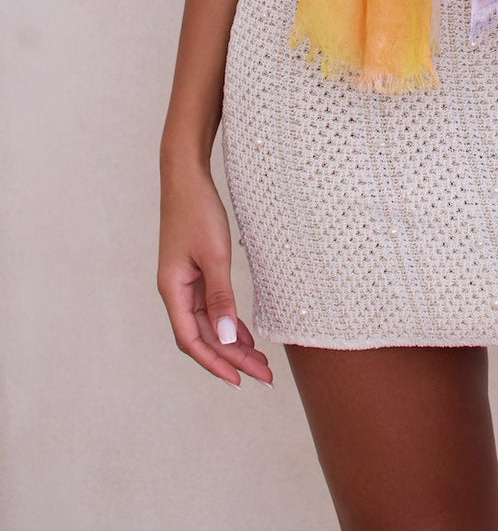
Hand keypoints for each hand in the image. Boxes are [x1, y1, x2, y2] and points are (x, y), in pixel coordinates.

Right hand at [158, 162, 273, 388]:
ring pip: (210, 324)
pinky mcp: (196, 273)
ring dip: (233, 344)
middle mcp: (176, 292)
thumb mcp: (214, 254)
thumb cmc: (198, 211)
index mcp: (172, 290)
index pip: (192, 341)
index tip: (240, 380)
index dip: (215, 364)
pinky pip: (212, 307)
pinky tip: (246, 335)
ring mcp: (186, 283)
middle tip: (264, 376)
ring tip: (261, 363)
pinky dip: (230, 323)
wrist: (187, 178)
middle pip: (204, 337)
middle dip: (232, 359)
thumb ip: (221, 297)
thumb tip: (228, 339)